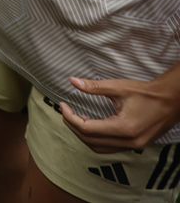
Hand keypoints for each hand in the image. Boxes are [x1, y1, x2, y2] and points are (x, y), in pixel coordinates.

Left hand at [61, 73, 179, 151]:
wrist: (171, 101)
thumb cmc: (146, 93)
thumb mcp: (119, 87)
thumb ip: (94, 87)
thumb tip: (72, 81)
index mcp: (124, 128)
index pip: (87, 129)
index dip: (70, 118)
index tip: (62, 105)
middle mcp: (129, 142)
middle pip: (91, 141)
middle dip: (73, 127)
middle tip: (66, 112)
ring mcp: (134, 146)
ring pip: (100, 148)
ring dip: (84, 136)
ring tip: (74, 119)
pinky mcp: (137, 146)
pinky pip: (110, 148)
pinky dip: (96, 140)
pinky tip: (91, 126)